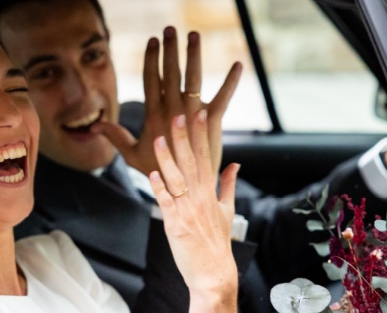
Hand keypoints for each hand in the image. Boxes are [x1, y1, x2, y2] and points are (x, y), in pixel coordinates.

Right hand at [94, 26, 241, 175]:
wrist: (184, 190)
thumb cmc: (159, 171)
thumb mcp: (132, 154)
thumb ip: (116, 137)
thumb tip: (95, 127)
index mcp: (154, 115)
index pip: (151, 80)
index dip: (151, 59)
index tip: (152, 40)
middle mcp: (172, 111)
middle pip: (171, 73)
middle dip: (170, 50)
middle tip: (170, 29)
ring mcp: (192, 115)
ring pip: (192, 79)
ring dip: (194, 55)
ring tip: (194, 35)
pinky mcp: (212, 121)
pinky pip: (223, 97)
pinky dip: (231, 81)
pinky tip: (237, 64)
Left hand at [149, 111, 238, 312]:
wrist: (214, 272)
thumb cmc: (218, 242)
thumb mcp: (227, 210)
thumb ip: (228, 184)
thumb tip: (236, 164)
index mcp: (211, 192)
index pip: (206, 156)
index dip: (201, 134)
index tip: (198, 114)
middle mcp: (200, 197)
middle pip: (190, 162)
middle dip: (184, 138)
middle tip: (178, 115)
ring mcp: (187, 210)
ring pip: (175, 178)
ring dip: (166, 158)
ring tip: (158, 139)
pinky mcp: (175, 224)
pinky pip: (165, 202)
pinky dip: (158, 188)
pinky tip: (151, 174)